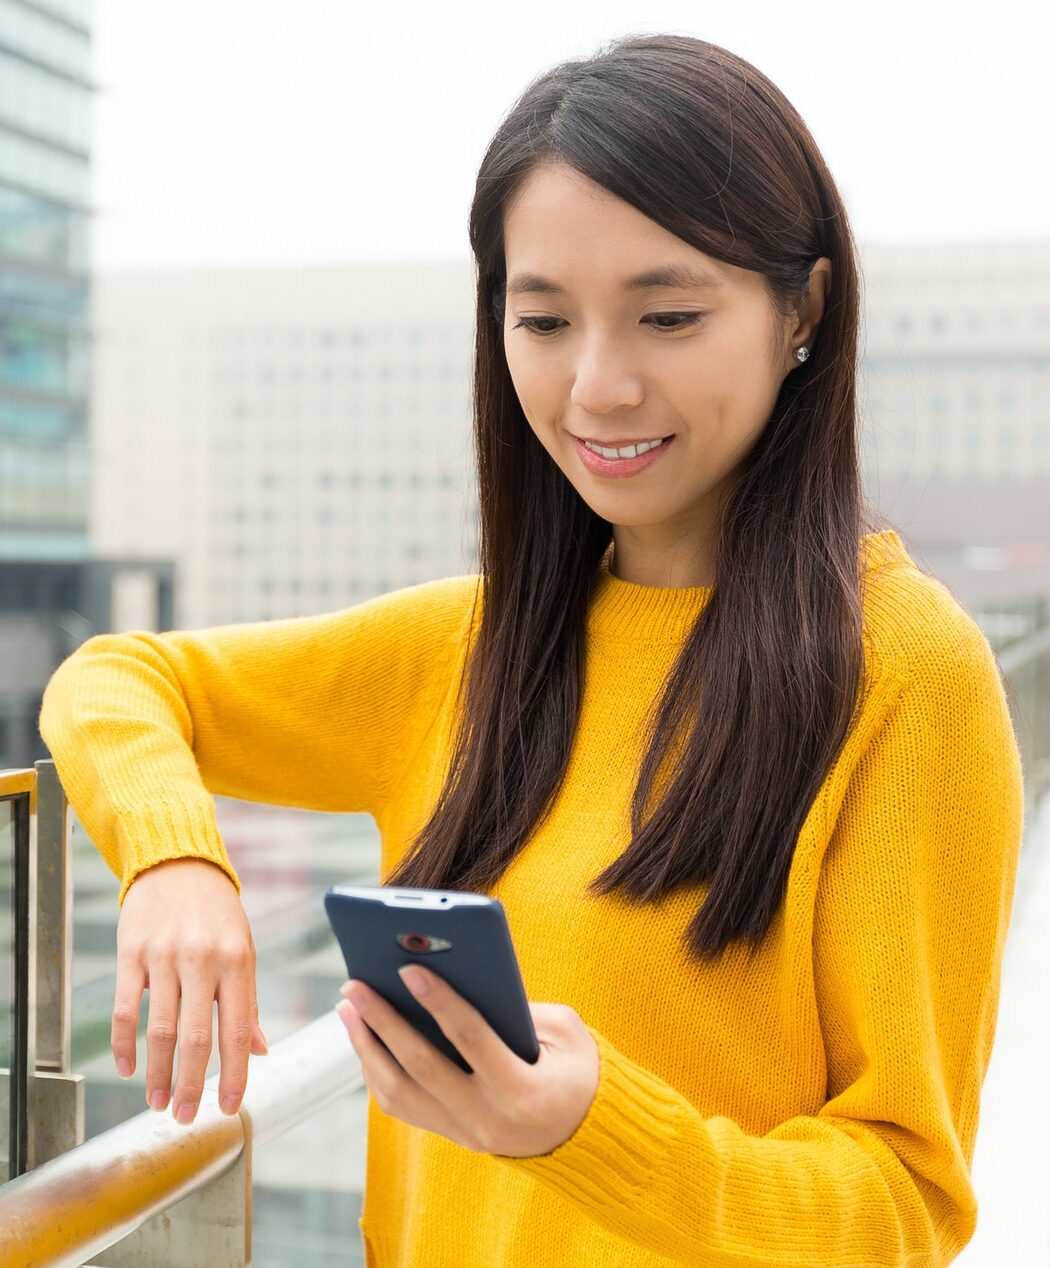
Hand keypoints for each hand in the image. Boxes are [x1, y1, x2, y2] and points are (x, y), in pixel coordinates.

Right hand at [114, 857, 268, 1124]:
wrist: (178, 862)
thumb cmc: (218, 912)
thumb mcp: (244, 948)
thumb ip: (247, 1000)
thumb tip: (260, 1051)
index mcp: (237, 961)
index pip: (238, 1030)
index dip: (233, 1074)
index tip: (228, 1107)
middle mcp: (202, 960)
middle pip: (196, 1037)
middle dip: (190, 1084)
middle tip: (185, 1117)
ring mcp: (164, 956)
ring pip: (159, 1029)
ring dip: (157, 1073)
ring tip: (157, 1104)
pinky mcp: (132, 953)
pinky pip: (124, 1008)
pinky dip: (124, 1043)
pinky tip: (128, 1069)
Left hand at [334, 965, 598, 1157]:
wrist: (584, 1135)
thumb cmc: (577, 1071)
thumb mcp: (567, 1032)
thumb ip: (519, 1009)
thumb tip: (459, 980)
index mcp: (521, 1090)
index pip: (471, 1040)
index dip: (440, 1002)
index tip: (408, 968)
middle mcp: (486, 1119)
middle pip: (421, 1066)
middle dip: (383, 1021)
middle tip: (355, 986)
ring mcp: (464, 1132)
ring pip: (399, 1092)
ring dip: (367, 1047)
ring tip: (348, 1008)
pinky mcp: (450, 1134)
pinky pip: (401, 1105)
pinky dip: (377, 1070)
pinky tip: (365, 1038)